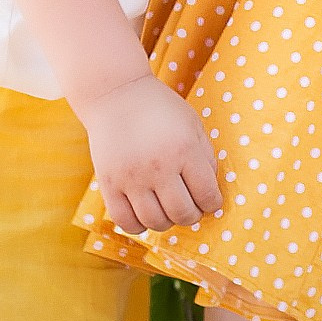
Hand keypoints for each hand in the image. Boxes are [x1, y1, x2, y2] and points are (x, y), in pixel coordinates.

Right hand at [75, 73, 223, 233]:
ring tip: (168, 210)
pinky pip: (125, 221)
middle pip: (183, 214)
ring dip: (167, 222)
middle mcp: (158, 167)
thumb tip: (210, 192)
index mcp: (184, 150)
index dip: (213, 203)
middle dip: (192, 215)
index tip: (209, 201)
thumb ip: (206, 157)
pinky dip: (138, 226)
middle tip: (190, 207)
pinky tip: (145, 214)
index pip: (207, 195)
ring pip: (155, 222)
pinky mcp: (108, 183)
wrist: (116, 94)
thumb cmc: (160, 108)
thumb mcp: (192, 124)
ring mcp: (131, 178)